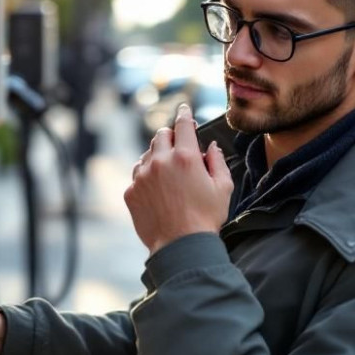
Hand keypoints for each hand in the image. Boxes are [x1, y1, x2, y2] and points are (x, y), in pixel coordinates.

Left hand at [124, 103, 233, 253]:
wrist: (181, 246)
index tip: (183, 108)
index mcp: (185, 157)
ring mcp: (142, 177)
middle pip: (161, 136)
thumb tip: (211, 147)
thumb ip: (218, 162)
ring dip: (157, 157)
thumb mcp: (222, 188)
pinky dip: (146, 177)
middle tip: (178, 147)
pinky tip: (157, 189)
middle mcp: (160, 162)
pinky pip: (137, 175)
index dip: (184, 113)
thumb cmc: (205, 218)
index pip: (182, 125)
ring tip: (169, 174)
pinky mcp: (131, 192)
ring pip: (147, 155)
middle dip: (170, 136)